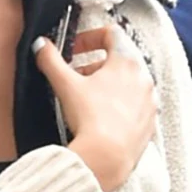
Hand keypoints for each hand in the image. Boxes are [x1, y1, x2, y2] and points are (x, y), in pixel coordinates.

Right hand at [35, 27, 156, 191]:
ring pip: (129, 83)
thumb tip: (41, 46)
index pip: (111, 33)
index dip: (89, 37)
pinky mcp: (149, 123)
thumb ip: (51, 60)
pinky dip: (120, 107)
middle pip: (120, 59)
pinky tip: (103, 119)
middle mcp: (144, 78)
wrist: (108, 157)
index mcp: (127, 61)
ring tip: (89, 99)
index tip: (74, 50)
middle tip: (78, 77)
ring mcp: (149, 102)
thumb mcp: (65, 85)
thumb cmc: (92, 119)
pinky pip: (135, 107)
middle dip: (95, 65)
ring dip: (109, 86)